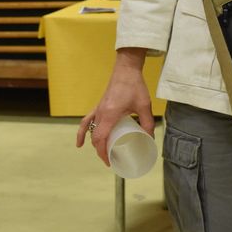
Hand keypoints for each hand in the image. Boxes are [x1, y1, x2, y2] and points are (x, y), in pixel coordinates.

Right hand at [76, 47, 152, 166]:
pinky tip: (80, 142)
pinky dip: (83, 132)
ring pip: (91, 131)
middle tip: (112, 160)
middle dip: (101, 152)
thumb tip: (150, 138)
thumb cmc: (134, 86)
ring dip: (94, 143)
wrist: (126, 69)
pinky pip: (87, 121)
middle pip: (96, 138)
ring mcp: (98, 109)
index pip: (101, 139)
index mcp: (110, 115)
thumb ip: (147, 122)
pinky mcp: (99, 106)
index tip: (110, 162)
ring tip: (102, 153)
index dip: (103, 153)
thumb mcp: (144, 106)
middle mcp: (101, 113)